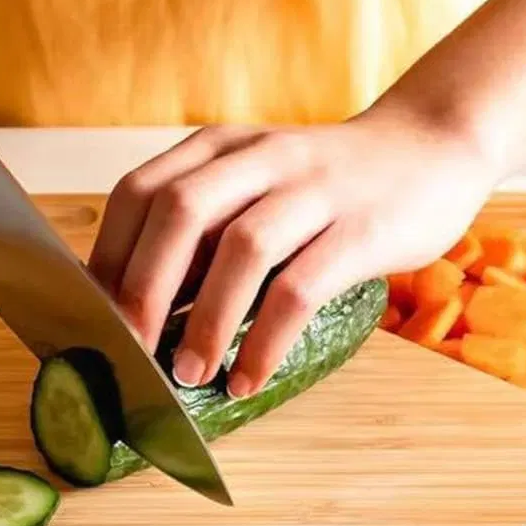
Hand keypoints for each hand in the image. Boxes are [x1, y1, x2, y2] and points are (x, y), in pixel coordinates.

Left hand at [89, 100, 499, 396]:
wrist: (434, 148)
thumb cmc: (328, 189)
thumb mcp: (256, 189)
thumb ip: (204, 233)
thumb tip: (135, 310)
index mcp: (221, 148)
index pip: (140, 192)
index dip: (109, 255)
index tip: (92, 318)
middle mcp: (261, 158)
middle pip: (180, 212)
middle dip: (144, 287)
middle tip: (129, 352)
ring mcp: (314, 189)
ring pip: (243, 249)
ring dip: (206, 320)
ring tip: (190, 376)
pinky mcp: (362, 228)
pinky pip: (301, 288)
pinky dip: (266, 340)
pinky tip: (248, 377)